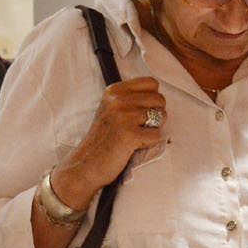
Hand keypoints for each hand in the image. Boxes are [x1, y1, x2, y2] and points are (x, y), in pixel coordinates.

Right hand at [50, 75, 166, 207]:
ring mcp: (122, 116)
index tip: (140, 112)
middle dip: (156, 115)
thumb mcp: (112, 110)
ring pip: (161, 116)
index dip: (152, 99)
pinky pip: (157, 135)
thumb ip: (131, 98)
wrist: (86, 164)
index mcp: (114, 91)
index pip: (152, 83)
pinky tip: (133, 146)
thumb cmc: (105, 139)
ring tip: (134, 136)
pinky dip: (150, 143)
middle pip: (159, 99)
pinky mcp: (129, 134)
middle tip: (138, 127)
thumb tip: (160, 97)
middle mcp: (117, 99)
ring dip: (152, 129)